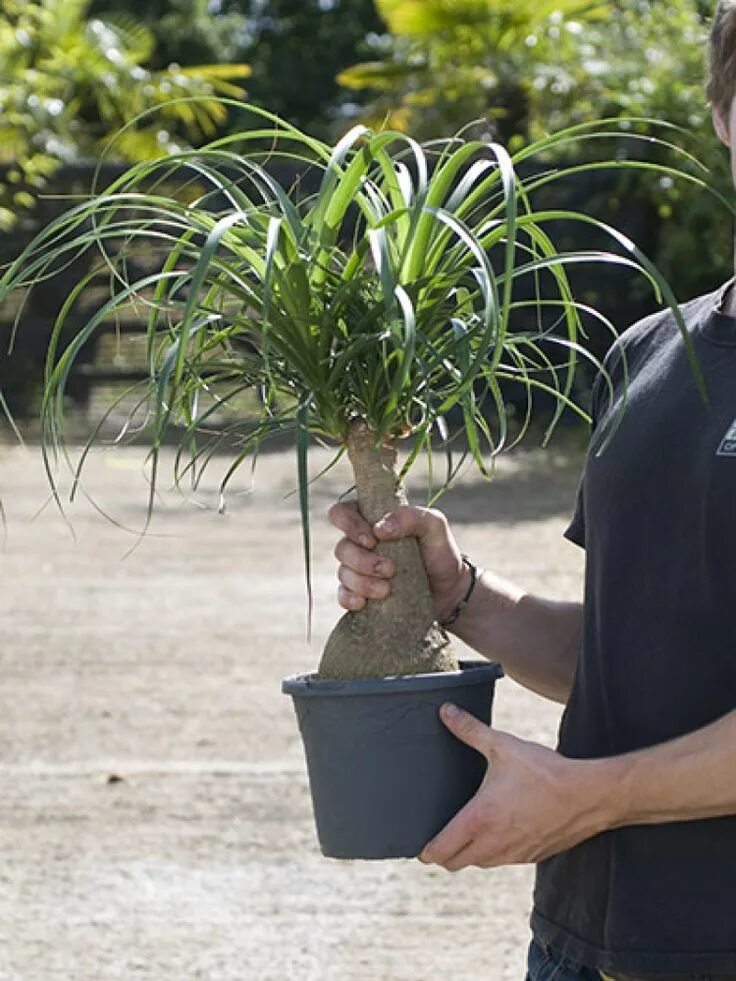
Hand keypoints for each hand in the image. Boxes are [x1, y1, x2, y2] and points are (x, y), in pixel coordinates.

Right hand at [328, 503, 469, 621]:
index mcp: (371, 519)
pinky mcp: (360, 593)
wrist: (449, 590)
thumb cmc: (439, 551)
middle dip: (362, 561)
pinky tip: (364, 603)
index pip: (341, 513)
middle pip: (341, 548)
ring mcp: (358, 570)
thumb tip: (379, 528)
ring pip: (343, 573)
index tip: (372, 539)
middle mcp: (360, 543)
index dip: (349, 525)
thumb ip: (410, 517)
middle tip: (390, 569)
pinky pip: (342, 595)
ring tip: (387, 590)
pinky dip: (350, 598)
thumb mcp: (434, 526)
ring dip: (362, 582)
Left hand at [418, 704, 613, 869]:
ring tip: (466, 832)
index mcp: (479, 820)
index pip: (440, 851)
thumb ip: (470, 730)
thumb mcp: (503, 746)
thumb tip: (446, 711)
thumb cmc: (544, 771)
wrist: (588, 796)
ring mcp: (513, 855)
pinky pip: (503, 861)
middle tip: (439, 837)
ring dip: (469, 854)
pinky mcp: (532, 857)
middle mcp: (493, 845)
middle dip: (444, 854)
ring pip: (480, 864)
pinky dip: (493, 853)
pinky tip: (498, 831)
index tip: (420, 845)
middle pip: (456, 864)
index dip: (425, 851)